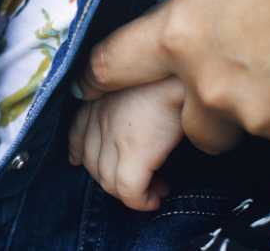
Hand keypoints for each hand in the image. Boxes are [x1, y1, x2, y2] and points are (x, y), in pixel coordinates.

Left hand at [68, 77, 185, 211]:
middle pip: (92, 162)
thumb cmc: (177, 67)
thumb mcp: (143, 73)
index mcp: (99, 91)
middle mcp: (100, 113)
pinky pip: (129, 192)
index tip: (83, 161)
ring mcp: (114, 134)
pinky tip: (157, 196)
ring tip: (157, 187)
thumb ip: (130, 92)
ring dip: (130, 193)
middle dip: (111, 177)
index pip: (77, 129)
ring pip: (108, 182)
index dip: (80, 150)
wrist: (192, 68)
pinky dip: (141, 202)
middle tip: (142, 179)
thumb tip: (140, 116)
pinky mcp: (135, 152)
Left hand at [79, 0, 269, 152]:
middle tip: (236, 64)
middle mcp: (214, 88)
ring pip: (243, 131)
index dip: (96, 74)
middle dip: (204, 100)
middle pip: (188, 122)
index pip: (113, 67)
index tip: (88, 82)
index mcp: (182, 34)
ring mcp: (265, 118)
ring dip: (253, 110)